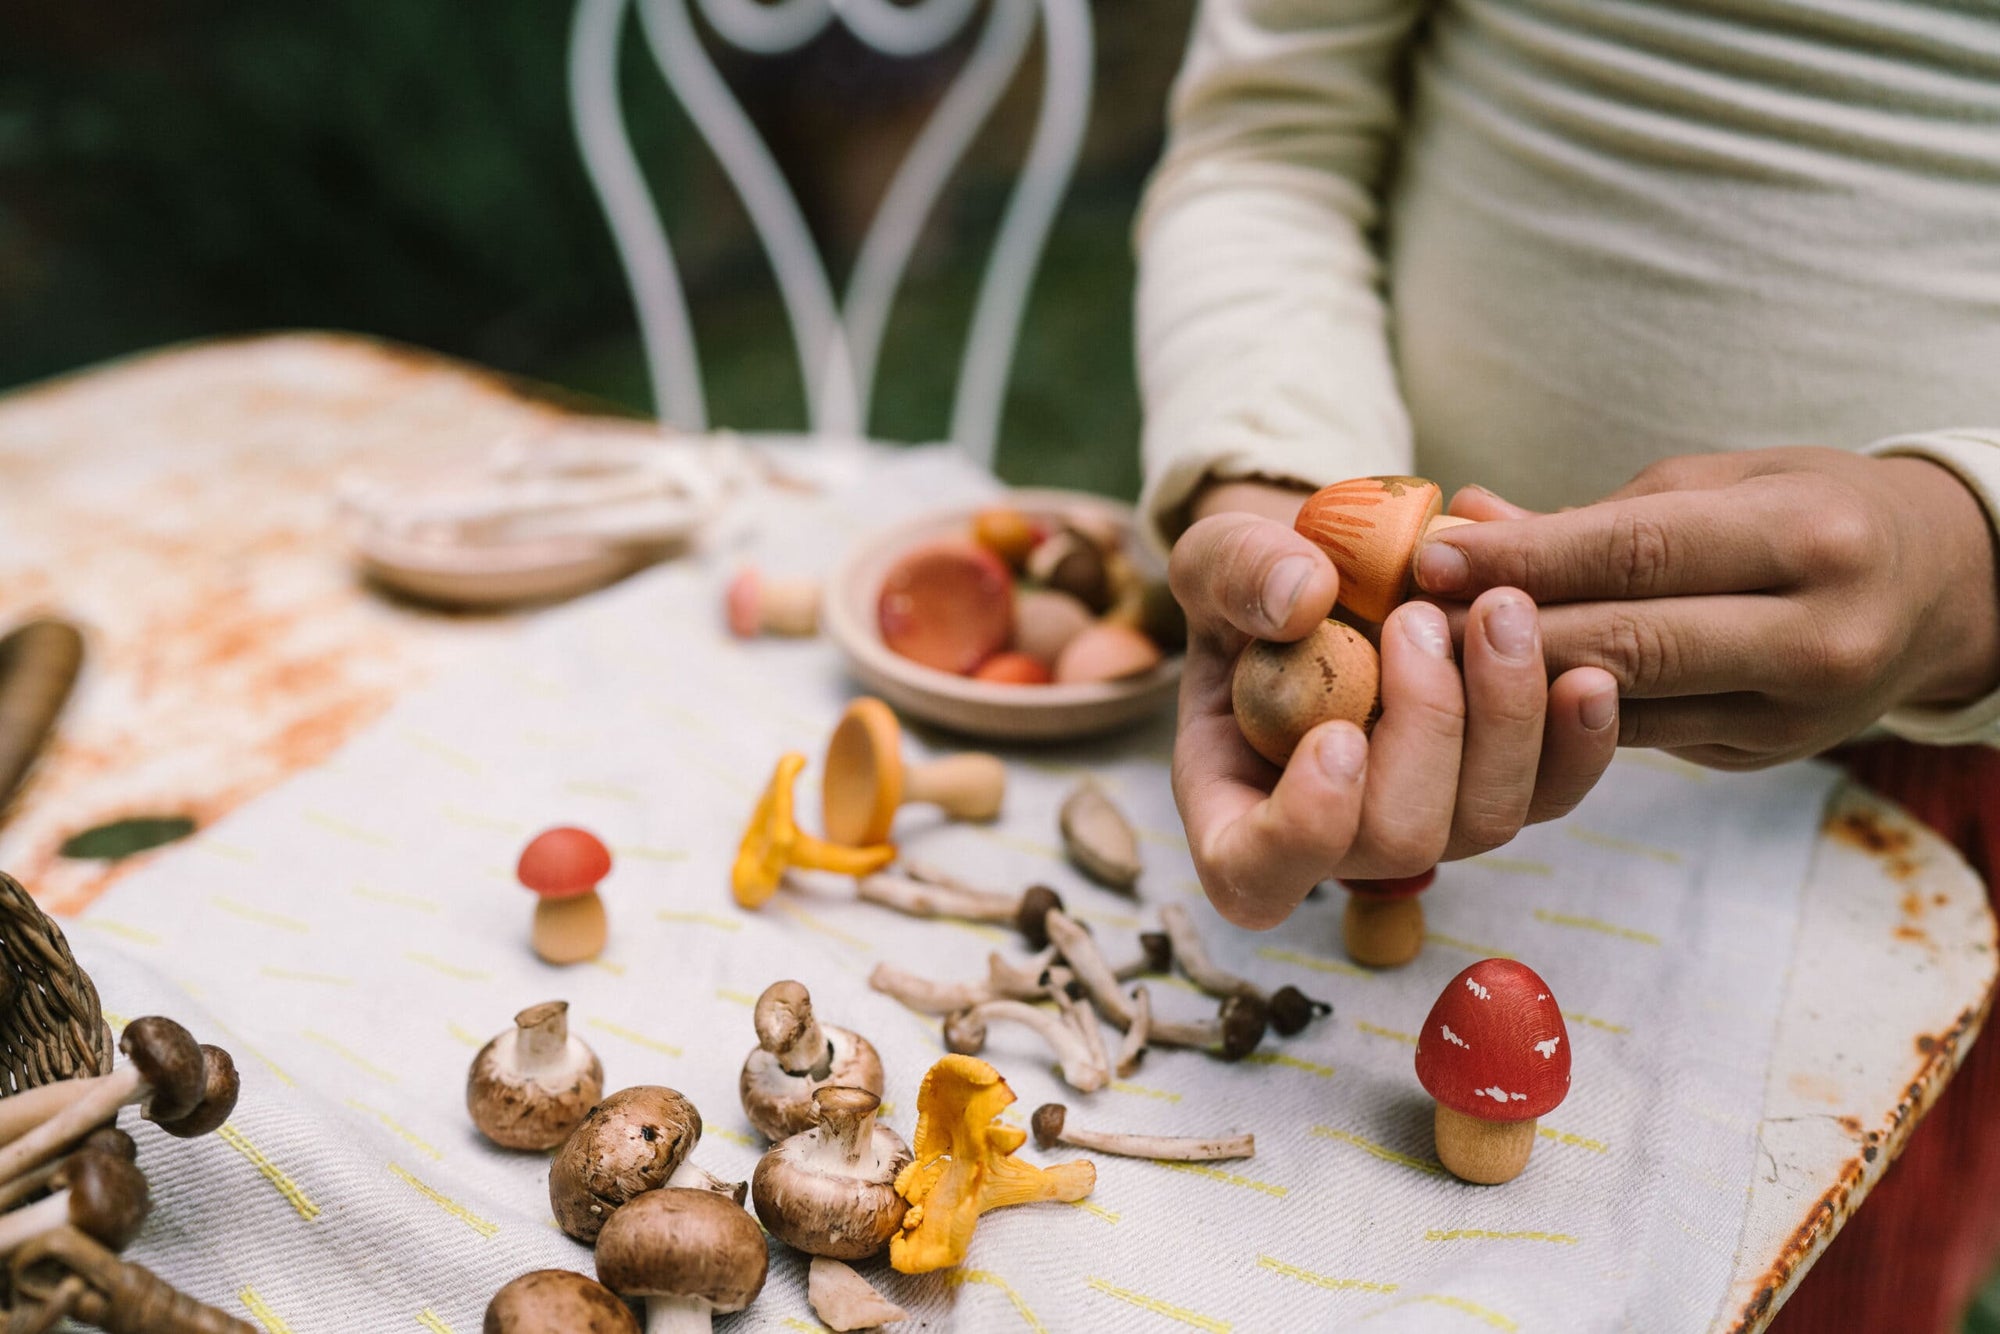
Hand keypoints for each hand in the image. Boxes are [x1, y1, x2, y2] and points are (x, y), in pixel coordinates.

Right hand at [1167, 480, 1619, 929]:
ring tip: (1500, 608)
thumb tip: (1305, 599)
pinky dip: (1575, 739)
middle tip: (1417, 617)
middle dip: (1426, 729)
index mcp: (1238, 807)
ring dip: (1505, 716)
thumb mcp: (1216, 557)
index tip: (1336, 738)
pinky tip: (1585, 673)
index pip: (1254, 874)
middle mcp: (1336, 838)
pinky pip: (1552, 793)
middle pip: (1398, 843)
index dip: (1302, 831)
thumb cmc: (1255, 584)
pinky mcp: (1495, 787)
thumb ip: (1237, 572)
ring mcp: (1426, 821)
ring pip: (1486, 820)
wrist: (1333, 570)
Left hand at [1415, 448, 1999, 768]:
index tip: (1431, 555)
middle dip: (1504, 634)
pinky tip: (1480, 697)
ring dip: (1512, 689)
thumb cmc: (1809, 512)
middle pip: (1627, 644)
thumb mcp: (1719, 483)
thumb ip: (1592, 515)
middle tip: (1407, 619)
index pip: (1638, 552)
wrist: (1939, 591)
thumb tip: (1463, 516)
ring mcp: (1792, 712)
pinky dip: (1551, 717)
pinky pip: (1634, 739)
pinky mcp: (1760, 755)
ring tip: (1425, 660)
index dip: (1524, 559)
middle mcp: (1812, 634)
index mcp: (1807, 537)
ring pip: (1622, 709)